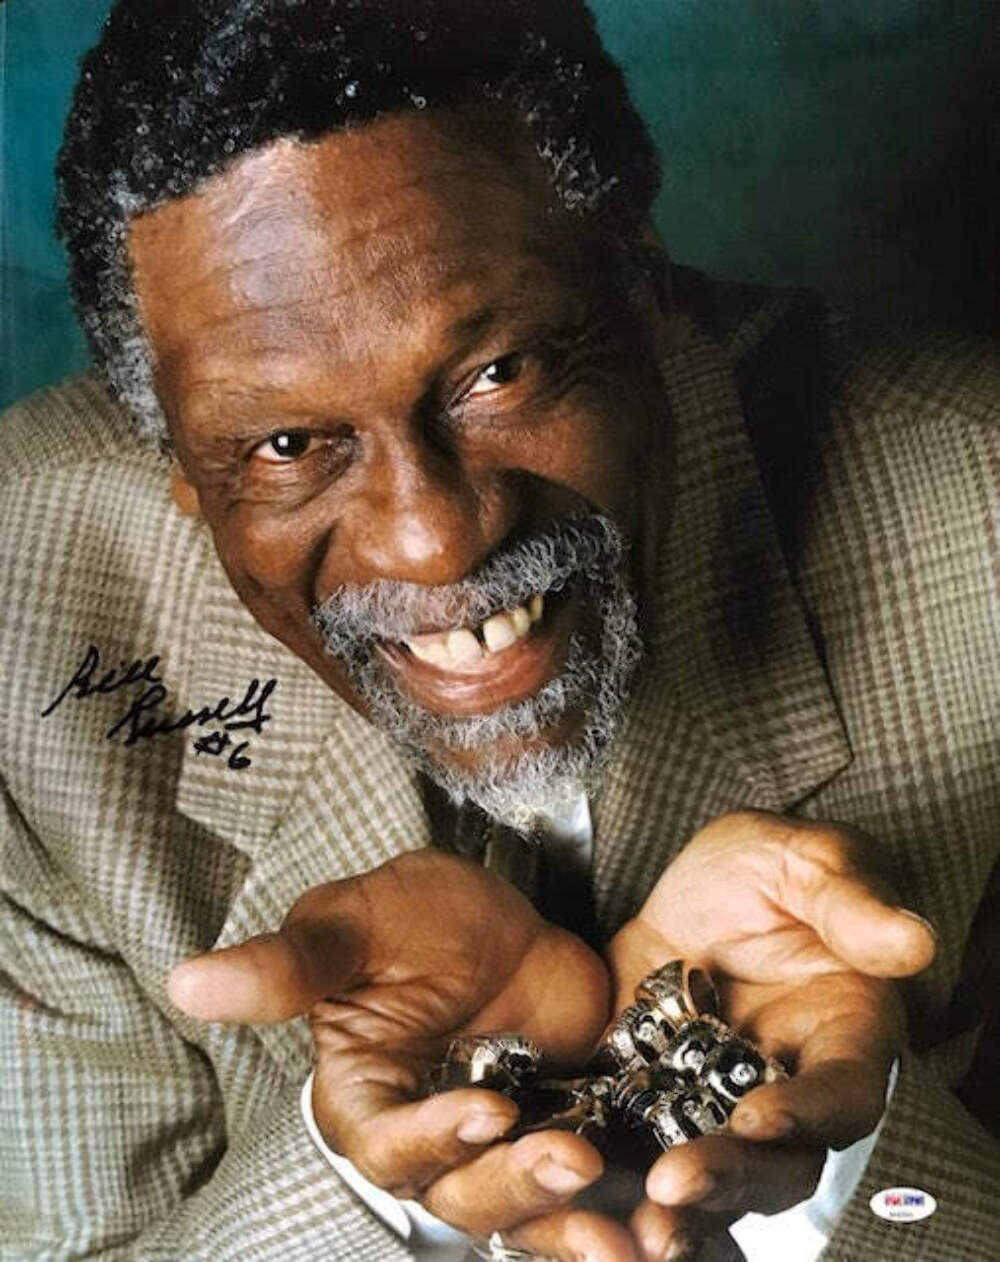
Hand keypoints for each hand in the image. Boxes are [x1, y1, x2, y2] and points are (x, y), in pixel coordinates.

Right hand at [169, 851, 642, 1259]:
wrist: (502, 917)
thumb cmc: (413, 916)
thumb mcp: (357, 927)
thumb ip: (291, 965)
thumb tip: (187, 980)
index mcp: (365, 1099)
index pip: (385, 1145)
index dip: (427, 1138)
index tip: (482, 1108)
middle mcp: (424, 1138)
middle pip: (456, 1194)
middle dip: (511, 1183)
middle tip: (568, 1153)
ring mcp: (493, 1147)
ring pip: (515, 1211)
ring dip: (562, 1217)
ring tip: (617, 1210)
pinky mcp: (553, 1139)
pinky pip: (573, 1202)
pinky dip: (604, 1220)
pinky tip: (643, 1231)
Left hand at [602, 810, 936, 1258]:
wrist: (689, 885)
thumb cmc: (766, 870)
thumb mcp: (800, 860)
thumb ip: (849, 900)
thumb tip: (912, 939)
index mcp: (842, 1033)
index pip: (844, 1094)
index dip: (808, 1115)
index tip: (757, 1117)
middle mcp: (787, 1086)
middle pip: (781, 1162)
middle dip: (732, 1178)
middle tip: (676, 1183)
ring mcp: (720, 1102)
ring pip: (716, 1173)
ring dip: (683, 1203)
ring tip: (638, 1216)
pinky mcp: (657, 1101)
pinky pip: (646, 1152)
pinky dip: (621, 1176)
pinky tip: (584, 1184)